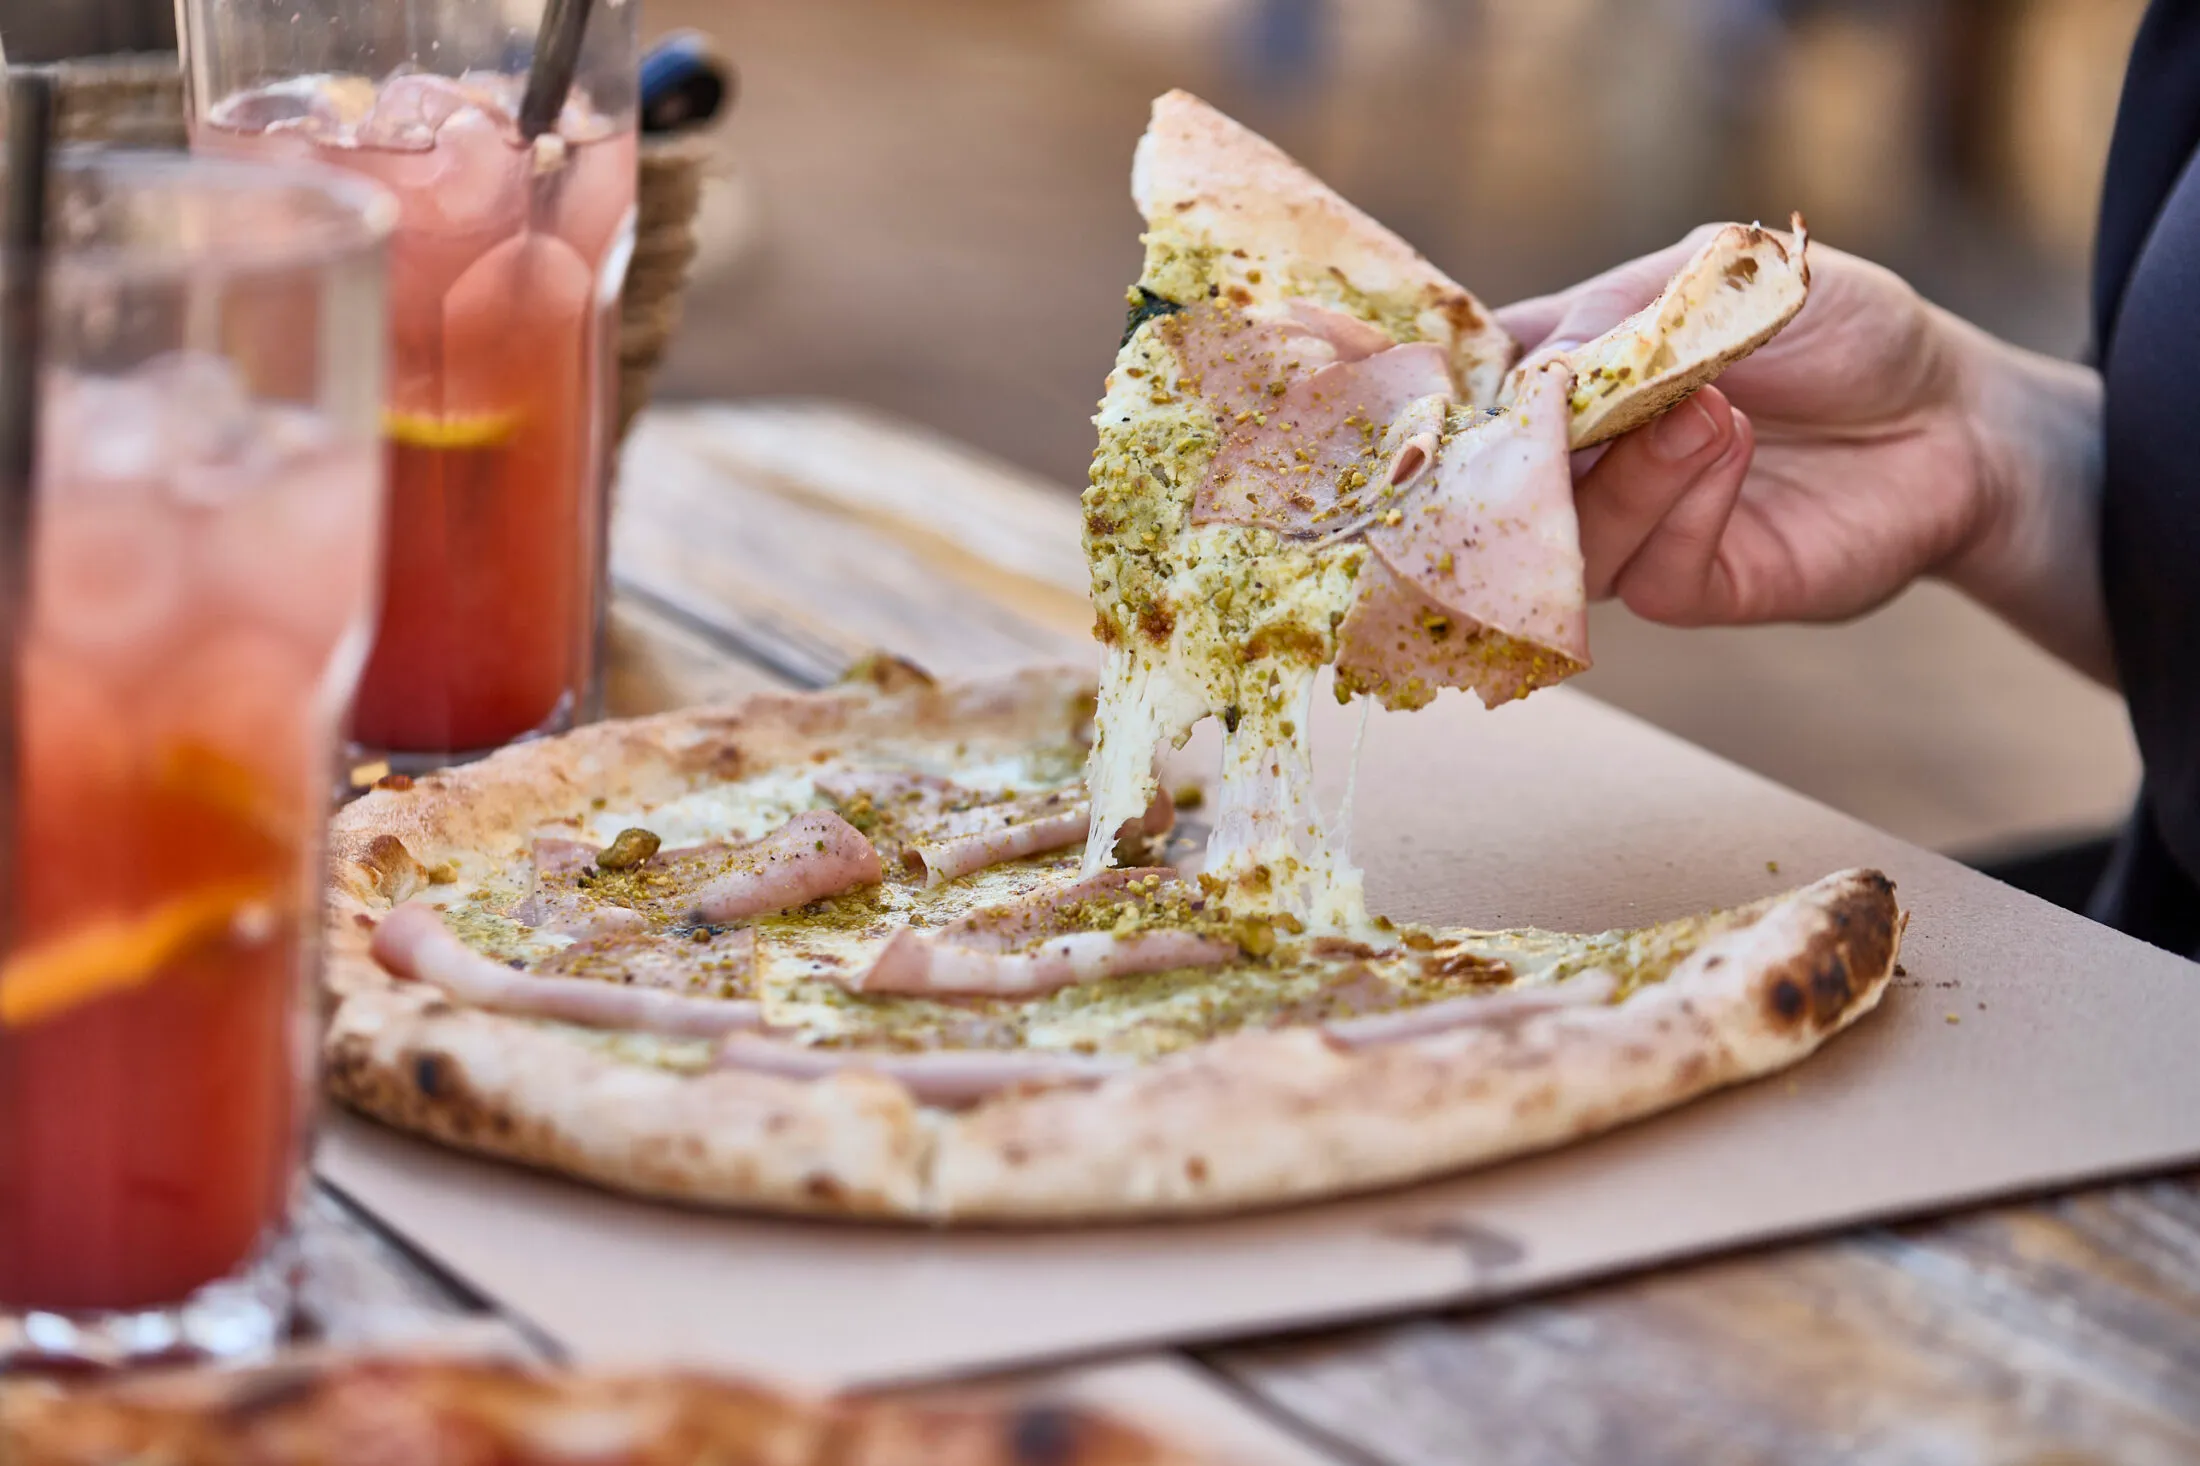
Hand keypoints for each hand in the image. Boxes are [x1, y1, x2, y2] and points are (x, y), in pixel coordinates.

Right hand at [1498, 229, 2107, 678]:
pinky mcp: (1697, 588)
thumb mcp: (1724, 279)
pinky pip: (1647, 574)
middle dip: (1529, 447)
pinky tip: (1736, 445)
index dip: (1446, 397)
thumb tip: (1538, 375)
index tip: (1449, 372)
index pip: (1474, 400)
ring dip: (1625, 473)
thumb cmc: (1842, 331)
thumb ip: (1622, 316)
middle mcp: (1587, 468)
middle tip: (1574, 399)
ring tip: (1706, 408)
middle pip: (1497, 487)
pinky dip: (1682, 505)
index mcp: (1574, 384)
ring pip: (1566, 541)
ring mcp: (1637, 532)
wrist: (1956, 411)